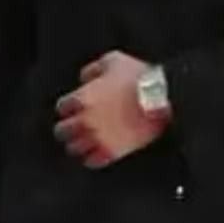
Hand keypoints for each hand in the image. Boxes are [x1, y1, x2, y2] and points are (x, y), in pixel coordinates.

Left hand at [54, 52, 166, 168]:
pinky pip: (92, 161)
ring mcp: (98, 138)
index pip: (62, 107)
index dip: (69, 106)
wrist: (162, 97)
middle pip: (61, 131)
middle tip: (74, 127)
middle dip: (67, 128)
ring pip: (74, 148)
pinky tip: (97, 153)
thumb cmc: (139, 77)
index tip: (75, 107)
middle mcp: (85, 121)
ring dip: (78, 144)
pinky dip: (92, 158)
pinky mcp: (112, 151)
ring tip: (84, 142)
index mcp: (83, 98)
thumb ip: (94, 69)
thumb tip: (85, 78)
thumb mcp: (114, 60)